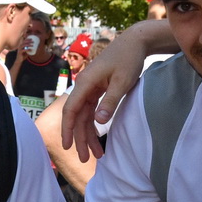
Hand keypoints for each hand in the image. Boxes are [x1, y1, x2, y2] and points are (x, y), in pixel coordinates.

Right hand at [60, 26, 149, 161]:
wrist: (134, 42)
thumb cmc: (128, 59)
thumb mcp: (122, 81)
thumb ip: (110, 101)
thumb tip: (98, 121)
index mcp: (86, 83)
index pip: (71, 110)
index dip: (68, 129)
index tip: (68, 146)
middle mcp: (84, 86)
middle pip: (77, 117)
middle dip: (79, 138)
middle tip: (85, 159)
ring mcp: (90, 88)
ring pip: (84, 116)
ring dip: (88, 135)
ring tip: (96, 154)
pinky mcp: (97, 89)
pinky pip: (91, 111)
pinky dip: (93, 125)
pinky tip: (97, 137)